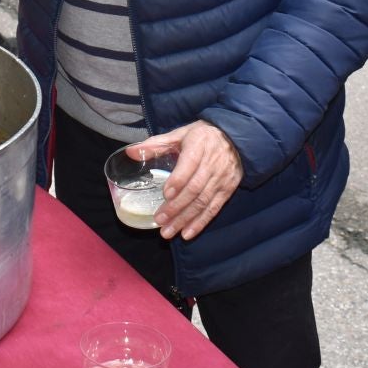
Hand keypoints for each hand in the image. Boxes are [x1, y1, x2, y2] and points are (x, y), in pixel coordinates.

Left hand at [135, 122, 242, 240]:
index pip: (189, 165)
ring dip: (185, 219)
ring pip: (203, 202)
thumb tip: (130, 152)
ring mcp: (221, 179)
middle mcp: (212, 164)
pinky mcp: (228, 190)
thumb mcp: (180, 134)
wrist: (236, 138)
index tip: (165, 194)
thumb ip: (156, 144)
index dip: (178, 181)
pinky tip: (187, 233)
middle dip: (176, 207)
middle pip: (194, 189)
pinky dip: (201, 223)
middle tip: (160, 220)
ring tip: (168, 232)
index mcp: (198, 146)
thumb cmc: (203, 135)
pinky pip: (214, 209)